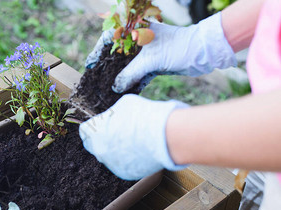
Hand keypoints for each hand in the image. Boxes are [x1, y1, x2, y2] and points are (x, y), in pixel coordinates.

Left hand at [79, 94, 188, 180]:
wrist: (165, 136)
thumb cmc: (144, 116)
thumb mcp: (124, 105)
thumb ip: (113, 113)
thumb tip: (113, 117)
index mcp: (95, 133)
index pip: (84, 131)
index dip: (93, 126)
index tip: (100, 125)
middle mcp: (99, 151)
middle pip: (94, 145)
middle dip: (102, 139)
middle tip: (116, 132)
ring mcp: (111, 164)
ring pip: (109, 156)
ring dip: (116, 150)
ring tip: (134, 139)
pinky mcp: (124, 173)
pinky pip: (122, 165)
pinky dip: (128, 159)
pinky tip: (141, 150)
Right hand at [85, 13, 236, 92]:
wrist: (204, 53)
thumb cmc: (179, 47)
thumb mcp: (152, 61)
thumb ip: (130, 74)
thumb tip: (115, 87)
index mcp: (136, 29)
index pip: (110, 37)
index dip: (98, 51)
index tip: (91, 66)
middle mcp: (139, 40)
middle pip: (117, 54)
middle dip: (107, 68)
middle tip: (97, 81)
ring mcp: (147, 53)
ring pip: (127, 66)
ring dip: (120, 78)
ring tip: (108, 90)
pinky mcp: (154, 64)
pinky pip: (139, 74)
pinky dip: (133, 83)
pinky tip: (124, 94)